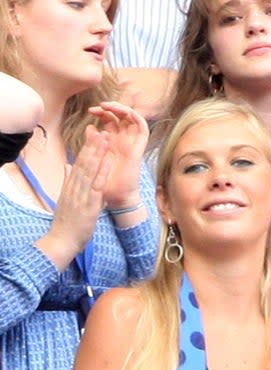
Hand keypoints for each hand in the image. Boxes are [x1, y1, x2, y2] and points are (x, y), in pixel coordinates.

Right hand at [42, 125, 109, 260]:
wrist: (62, 240)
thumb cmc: (67, 224)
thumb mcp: (67, 200)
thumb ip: (68, 183)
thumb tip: (68, 168)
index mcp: (71, 186)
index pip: (78, 163)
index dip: (86, 148)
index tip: (91, 134)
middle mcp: (75, 187)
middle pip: (84, 162)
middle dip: (92, 145)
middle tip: (99, 128)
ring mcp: (81, 194)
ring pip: (90, 169)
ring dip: (98, 152)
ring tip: (105, 137)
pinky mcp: (88, 204)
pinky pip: (97, 184)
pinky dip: (102, 171)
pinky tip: (108, 160)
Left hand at [88, 101, 148, 208]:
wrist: (116, 198)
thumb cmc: (105, 183)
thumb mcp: (94, 160)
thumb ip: (92, 143)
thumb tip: (89, 127)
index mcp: (112, 143)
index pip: (110, 120)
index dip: (102, 112)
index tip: (90, 111)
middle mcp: (123, 142)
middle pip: (122, 117)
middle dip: (111, 107)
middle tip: (99, 106)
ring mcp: (132, 145)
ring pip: (133, 119)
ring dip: (123, 109)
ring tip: (109, 106)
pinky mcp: (139, 149)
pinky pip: (143, 129)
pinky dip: (136, 117)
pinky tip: (126, 113)